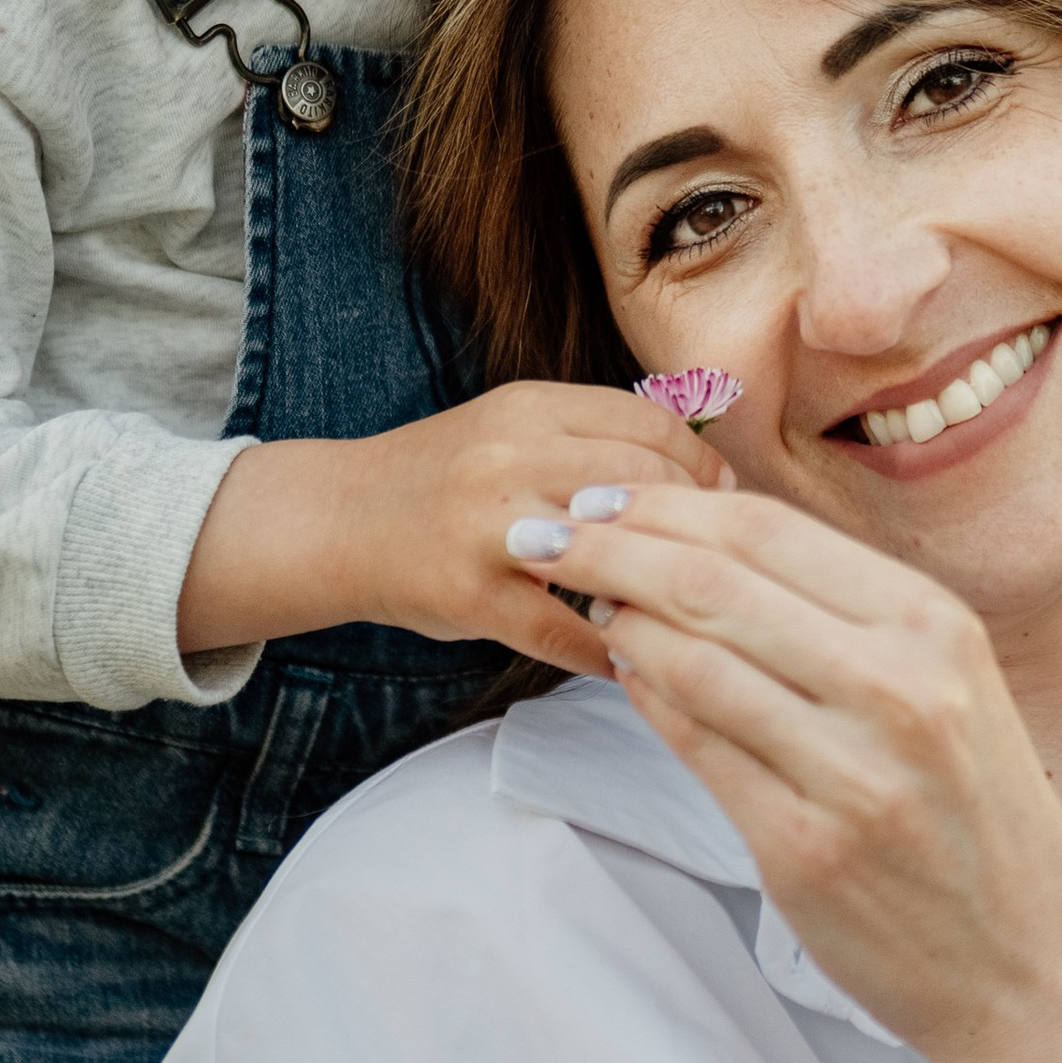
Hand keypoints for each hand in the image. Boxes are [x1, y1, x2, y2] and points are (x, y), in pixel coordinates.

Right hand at [180, 387, 728, 671]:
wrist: (338, 519)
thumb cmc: (444, 479)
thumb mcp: (514, 426)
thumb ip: (593, 435)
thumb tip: (700, 465)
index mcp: (530, 406)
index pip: (652, 424)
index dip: (701, 465)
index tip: (722, 498)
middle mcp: (512, 456)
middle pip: (647, 481)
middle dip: (695, 522)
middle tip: (713, 558)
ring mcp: (490, 528)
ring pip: (614, 548)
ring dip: (659, 584)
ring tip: (682, 605)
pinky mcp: (472, 596)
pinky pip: (567, 631)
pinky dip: (610, 649)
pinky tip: (629, 656)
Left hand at [514, 486, 1061, 1052]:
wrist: (1031, 968)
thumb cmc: (980, 821)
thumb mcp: (951, 686)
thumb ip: (848, 619)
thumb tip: (709, 549)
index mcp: (935, 626)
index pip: (770, 530)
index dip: (667, 503)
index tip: (602, 492)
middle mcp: (900, 687)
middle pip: (717, 582)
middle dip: (611, 545)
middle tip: (544, 530)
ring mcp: (851, 771)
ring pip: (694, 660)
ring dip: (618, 619)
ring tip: (579, 599)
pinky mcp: (804, 848)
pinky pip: (697, 748)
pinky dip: (647, 697)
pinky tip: (623, 671)